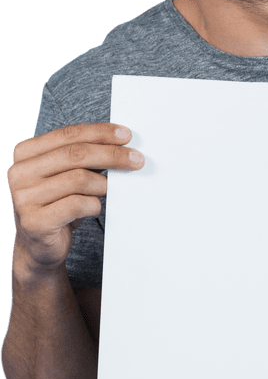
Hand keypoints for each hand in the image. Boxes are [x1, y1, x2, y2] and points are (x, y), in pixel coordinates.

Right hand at [8, 123, 144, 271]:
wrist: (38, 246)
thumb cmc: (56, 205)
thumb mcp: (65, 175)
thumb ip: (84, 158)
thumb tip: (119, 144)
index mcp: (25, 153)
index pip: (68, 135)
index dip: (100, 132)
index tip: (126, 135)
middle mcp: (19, 173)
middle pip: (75, 154)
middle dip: (112, 155)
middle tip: (137, 160)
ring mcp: (24, 197)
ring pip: (79, 179)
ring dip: (103, 184)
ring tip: (112, 190)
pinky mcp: (35, 221)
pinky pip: (77, 205)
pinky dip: (94, 205)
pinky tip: (95, 208)